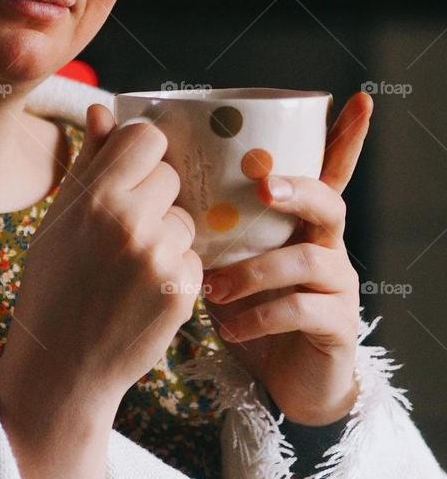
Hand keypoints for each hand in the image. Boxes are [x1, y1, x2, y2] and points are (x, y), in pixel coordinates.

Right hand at [0, 104, 201, 430]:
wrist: (61, 364)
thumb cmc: (53, 285)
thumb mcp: (60, 219)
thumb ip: (90, 162)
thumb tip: (104, 110)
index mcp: (95, 197)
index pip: (147, 139)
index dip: (142, 152)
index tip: (132, 170)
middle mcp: (129, 222)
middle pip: (171, 176)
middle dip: (155, 196)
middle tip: (126, 228)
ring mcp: (159, 257)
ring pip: (187, 218)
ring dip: (168, 234)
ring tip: (131, 265)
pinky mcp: (183, 291)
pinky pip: (194, 257)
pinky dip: (176, 270)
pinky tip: (144, 291)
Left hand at [201, 91, 372, 425]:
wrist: (271, 380)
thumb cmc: (239, 303)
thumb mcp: (212, 251)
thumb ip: (186, 207)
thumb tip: (121, 133)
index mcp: (297, 219)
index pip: (327, 168)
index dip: (347, 135)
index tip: (358, 99)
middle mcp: (324, 243)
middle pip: (328, 202)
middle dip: (297, 189)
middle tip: (262, 188)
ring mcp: (336, 285)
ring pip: (308, 260)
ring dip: (255, 270)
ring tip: (213, 286)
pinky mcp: (335, 326)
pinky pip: (302, 311)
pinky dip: (259, 317)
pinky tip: (228, 327)